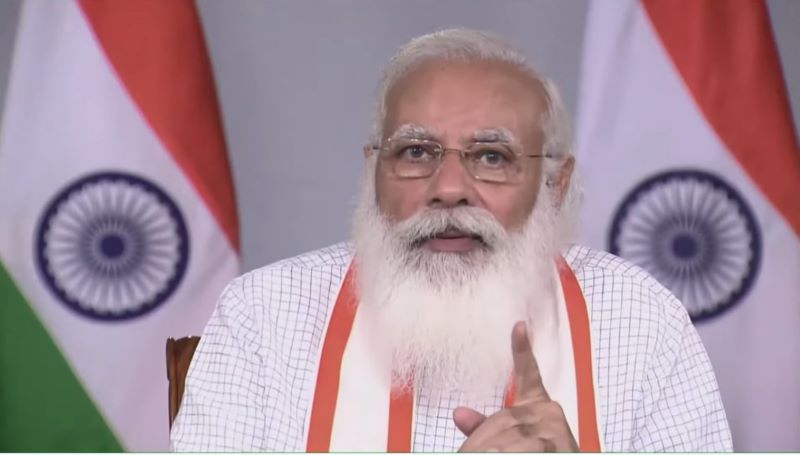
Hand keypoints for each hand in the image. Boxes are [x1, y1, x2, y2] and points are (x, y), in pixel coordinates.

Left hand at [453, 321, 578, 451]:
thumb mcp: (510, 439)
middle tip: (466, 451)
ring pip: (514, 439)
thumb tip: (458, 413)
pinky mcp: (563, 446)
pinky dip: (511, 452)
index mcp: (536, 404)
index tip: (519, 326)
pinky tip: (503, 452)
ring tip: (481, 453)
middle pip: (506, 419)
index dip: (522, 350)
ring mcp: (558, 430)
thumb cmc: (536, 449)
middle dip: (483, 440)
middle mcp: (549, 412)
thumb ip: (484, 426)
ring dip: (492, 449)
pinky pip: (528, 450)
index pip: (528, 374)